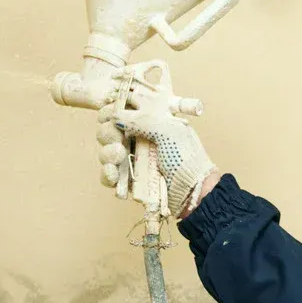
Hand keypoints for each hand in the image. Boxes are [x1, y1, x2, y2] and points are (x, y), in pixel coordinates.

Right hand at [96, 103, 216, 214]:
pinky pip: (110, 175)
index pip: (123, 111)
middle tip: (118, 139)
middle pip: (110, 130)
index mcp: (151, 122)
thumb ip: (142, 120)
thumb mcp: (168, 131)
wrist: (194, 191)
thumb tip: (115, 115)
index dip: (112, 111)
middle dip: (108, 133)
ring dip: (107, 153)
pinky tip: (113, 175)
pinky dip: (108, 174)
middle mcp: (140, 138)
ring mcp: (134, 160)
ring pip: (107, 152)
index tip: (109, 113)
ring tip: (118, 156)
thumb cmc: (187, 158)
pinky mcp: (131, 180)